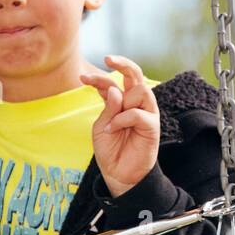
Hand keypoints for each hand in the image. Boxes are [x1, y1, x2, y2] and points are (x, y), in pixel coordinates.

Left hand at [79, 55, 159, 198]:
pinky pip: (139, 113)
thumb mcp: (101, 126)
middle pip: (135, 75)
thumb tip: (114, 88)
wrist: (119, 175)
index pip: (111, 82)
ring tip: (112, 122)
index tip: (81, 77)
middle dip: (123, 63)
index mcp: (120, 102)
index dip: (97, 77)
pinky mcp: (152, 126)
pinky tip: (114, 129)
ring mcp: (146, 113)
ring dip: (122, 101)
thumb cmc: (110, 151)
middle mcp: (134, 104)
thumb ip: (108, 108)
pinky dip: (123, 119)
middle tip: (108, 59)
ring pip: (141, 90)